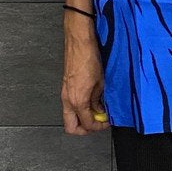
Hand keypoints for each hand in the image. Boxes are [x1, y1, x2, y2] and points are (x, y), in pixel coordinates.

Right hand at [61, 16, 110, 134]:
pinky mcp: (65, 86)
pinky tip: (90, 100)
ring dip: (81, 117)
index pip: (87, 124)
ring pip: (69, 116)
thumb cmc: (89, 57)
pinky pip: (69, 105)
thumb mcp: (100, 82)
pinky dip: (79, 107)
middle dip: (84, 129)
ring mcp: (65, 93)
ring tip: (96, 110)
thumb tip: (100, 110)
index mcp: (78, 100)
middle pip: (70, 127)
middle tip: (97, 123)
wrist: (79, 41)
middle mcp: (68, 99)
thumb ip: (98, 100)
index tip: (106, 122)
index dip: (99, 126)